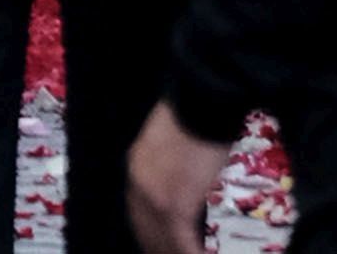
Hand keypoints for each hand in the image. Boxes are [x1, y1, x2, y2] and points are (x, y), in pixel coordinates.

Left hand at [127, 102, 231, 253]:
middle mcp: (138, 186)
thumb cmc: (194, 113)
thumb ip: (169, 170)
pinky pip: (181, 243)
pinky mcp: (175, 205)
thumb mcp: (171, 144)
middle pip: (146, 232)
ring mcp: (155, 198)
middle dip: (159, 249)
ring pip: (162, 242)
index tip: (159, 247)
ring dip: (175, 253)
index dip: (150, 236)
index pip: (138, 215)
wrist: (200, 97)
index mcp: (136, 169)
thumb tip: (182, 189)